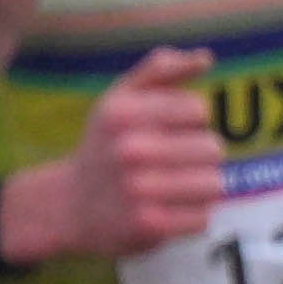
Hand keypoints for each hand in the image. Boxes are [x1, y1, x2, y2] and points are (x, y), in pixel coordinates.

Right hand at [5, 47, 221, 261]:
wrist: (68, 207)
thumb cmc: (105, 145)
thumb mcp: (120, 99)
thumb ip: (161, 69)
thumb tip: (206, 57)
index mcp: (123, 113)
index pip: (199, 111)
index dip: (191, 122)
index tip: (168, 131)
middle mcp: (129, 150)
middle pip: (213, 149)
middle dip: (199, 156)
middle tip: (171, 164)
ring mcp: (138, 190)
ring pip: (214, 184)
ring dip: (200, 187)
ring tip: (173, 187)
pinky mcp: (148, 226)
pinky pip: (203, 217)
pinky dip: (191, 215)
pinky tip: (166, 210)